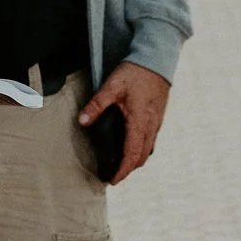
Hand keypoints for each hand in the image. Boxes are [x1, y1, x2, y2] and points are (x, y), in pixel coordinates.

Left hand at [77, 62, 169, 184]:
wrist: (156, 59)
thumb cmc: (135, 72)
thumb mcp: (112, 86)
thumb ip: (97, 104)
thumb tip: (82, 121)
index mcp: (139, 121)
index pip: (131, 154)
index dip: (123, 170)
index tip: (113, 180)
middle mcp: (151, 125)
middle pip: (142, 156)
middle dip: (129, 169)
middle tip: (115, 176)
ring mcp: (156, 122)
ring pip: (148, 149)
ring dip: (136, 160)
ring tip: (122, 165)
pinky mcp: (158, 116)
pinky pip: (152, 140)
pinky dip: (142, 149)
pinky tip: (133, 146)